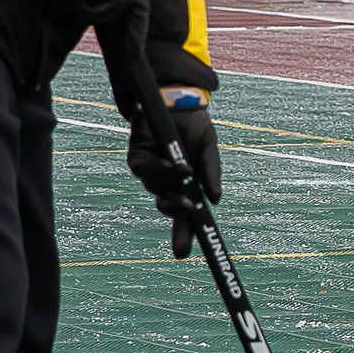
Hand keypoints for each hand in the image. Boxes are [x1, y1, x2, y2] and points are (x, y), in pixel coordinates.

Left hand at [128, 89, 220, 257]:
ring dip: (171, 184)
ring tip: (186, 171)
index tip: (182, 254)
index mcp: (186, 185)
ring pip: (156, 189)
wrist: (177, 98)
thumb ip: (211, 172)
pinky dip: (160, 169)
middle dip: (176, 214)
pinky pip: (144, 170)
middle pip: (167, 208)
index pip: (184, 216)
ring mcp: (150, 171)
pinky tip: (174, 163)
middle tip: (188, 209)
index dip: (184, 235)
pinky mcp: (137, 157)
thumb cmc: (193, 125)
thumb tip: (215, 200)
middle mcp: (166, 182)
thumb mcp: (209, 149)